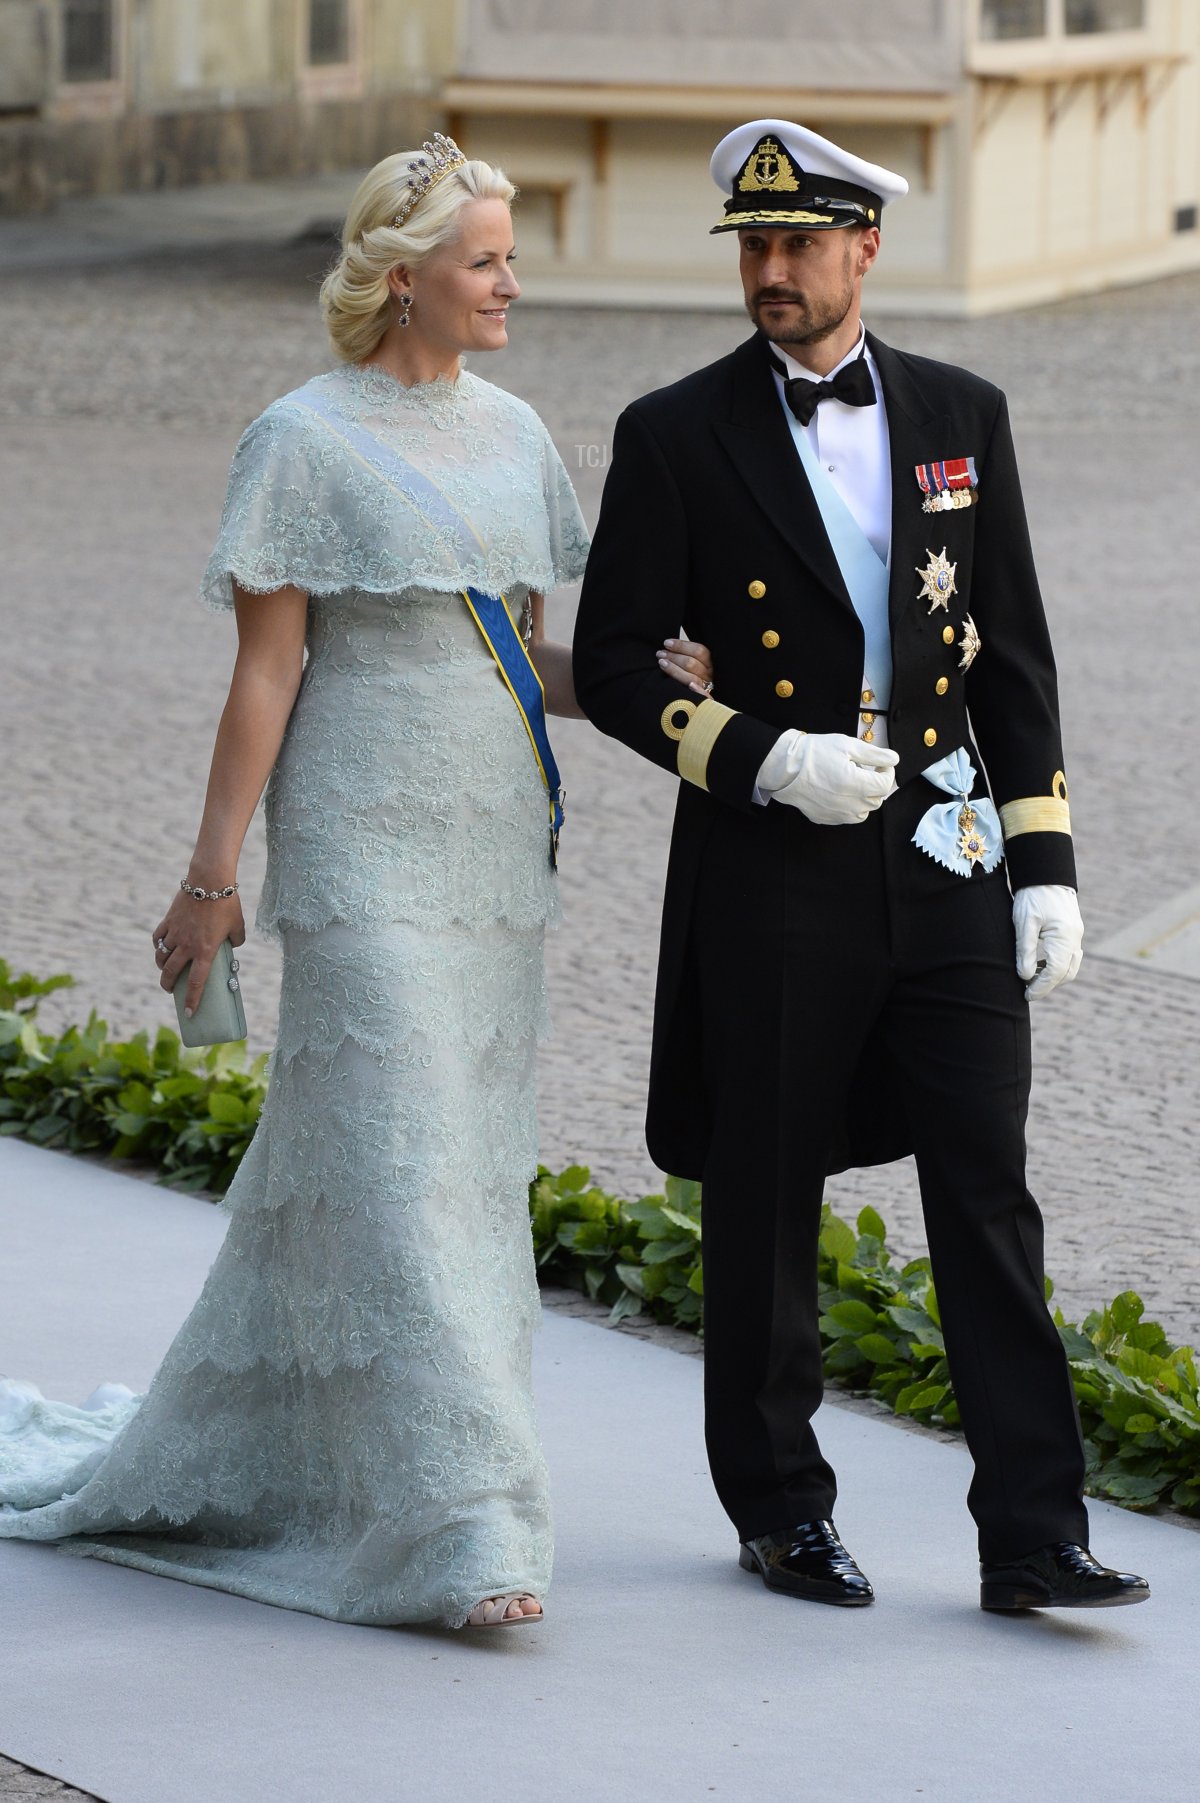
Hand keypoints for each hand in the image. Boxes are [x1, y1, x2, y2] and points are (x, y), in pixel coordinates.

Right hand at [152, 891, 245, 1015]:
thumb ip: (237, 940)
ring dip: (161, 966)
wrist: (209, 881)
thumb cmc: (227, 904)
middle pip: (171, 973)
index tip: (189, 1013)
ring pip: (161, 956)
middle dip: (168, 985)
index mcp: (206, 951)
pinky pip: (158, 938)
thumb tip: (234, 946)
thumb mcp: (238, 925)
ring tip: (164, 970)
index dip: (191, 1000)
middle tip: (169, 990)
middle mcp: (187, 945)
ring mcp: (176, 933)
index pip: (196, 983)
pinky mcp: (169, 920)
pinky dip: (158, 946)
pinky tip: (161, 947)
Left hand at [657, 637, 714, 696]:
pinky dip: (697, 691)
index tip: (666, 643)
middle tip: (660, 654)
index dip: (682, 646)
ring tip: (661, 663)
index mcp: (710, 663)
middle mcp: (710, 675)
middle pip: (692, 664)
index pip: (699, 651)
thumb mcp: (697, 663)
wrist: (703, 702)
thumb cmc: (694, 675)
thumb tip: (670, 645)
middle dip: (673, 657)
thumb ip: (688, 655)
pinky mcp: (703, 701)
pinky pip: (703, 696)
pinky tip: (689, 687)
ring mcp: (706, 688)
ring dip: (674, 670)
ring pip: (691, 678)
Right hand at [761, 730, 898, 825]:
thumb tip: (893, 759)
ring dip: (865, 798)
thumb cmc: (813, 753)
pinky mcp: (826, 818)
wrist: (783, 768)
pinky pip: (847, 817)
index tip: (881, 763)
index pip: (886, 784)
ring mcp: (837, 814)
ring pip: (864, 812)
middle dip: (877, 784)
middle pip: (877, 799)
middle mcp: (849, 804)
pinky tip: (840, 792)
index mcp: (856, 785)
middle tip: (867, 769)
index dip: (888, 771)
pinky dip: (850, 806)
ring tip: (854, 782)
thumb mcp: (847, 745)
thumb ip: (874, 754)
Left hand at [1013, 884, 1082, 999]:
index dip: (1041, 987)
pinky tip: (1039, 965)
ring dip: (1052, 976)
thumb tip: (1025, 977)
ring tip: (1030, 980)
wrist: (1044, 873)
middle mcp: (1075, 937)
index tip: (1027, 996)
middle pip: (1066, 973)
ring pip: (1069, 966)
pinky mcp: (1072, 931)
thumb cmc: (1032, 896)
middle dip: (1048, 985)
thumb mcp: (1024, 923)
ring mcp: (1076, 934)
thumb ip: (1026, 951)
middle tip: (1027, 991)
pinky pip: (1069, 955)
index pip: (1055, 972)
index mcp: (1064, 936)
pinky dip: (1056, 965)